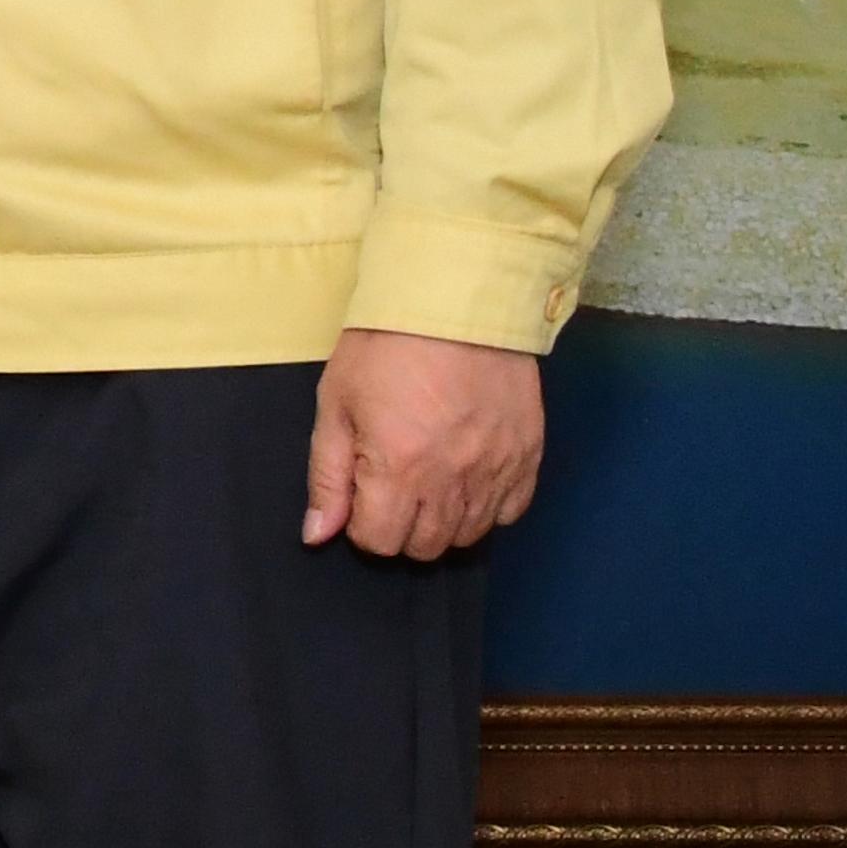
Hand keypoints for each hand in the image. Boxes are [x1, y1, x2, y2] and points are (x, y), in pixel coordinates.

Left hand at [305, 328, 545, 557]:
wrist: (456, 300)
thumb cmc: (384, 347)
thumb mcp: (336, 404)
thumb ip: (327, 476)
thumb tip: (319, 535)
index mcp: (399, 468)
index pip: (380, 541)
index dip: (362, 523)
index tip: (362, 493)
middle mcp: (453, 480)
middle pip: (425, 547)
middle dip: (401, 527)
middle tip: (393, 488)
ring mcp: (496, 470)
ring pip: (469, 535)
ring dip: (443, 521)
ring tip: (429, 482)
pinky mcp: (527, 456)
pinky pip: (510, 512)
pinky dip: (487, 506)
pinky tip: (467, 477)